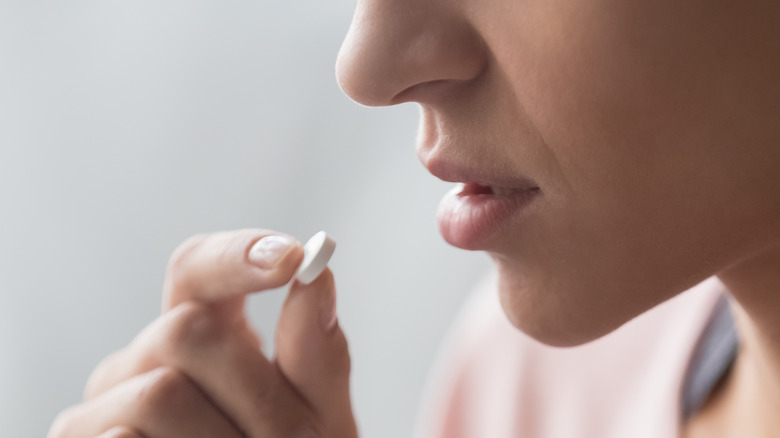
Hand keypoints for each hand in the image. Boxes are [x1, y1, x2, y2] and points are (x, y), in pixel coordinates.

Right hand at [48, 229, 357, 437]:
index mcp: (203, 332)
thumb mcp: (316, 412)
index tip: (291, 257)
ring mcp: (106, 404)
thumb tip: (319, 274)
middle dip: (255, 391)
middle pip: (185, 330)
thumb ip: (317, 352)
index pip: (198, 267)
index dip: (236, 254)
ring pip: (159, 393)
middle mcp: (145, 359)